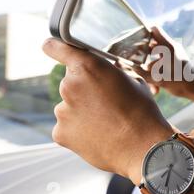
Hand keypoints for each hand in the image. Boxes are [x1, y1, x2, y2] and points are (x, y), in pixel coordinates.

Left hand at [42, 38, 173, 183]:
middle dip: (84, 90)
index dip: (54, 48)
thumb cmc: (142, 112)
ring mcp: (62, 110)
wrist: (143, 146)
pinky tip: (98, 135)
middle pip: (71, 83)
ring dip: (82, 111)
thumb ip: (111, 74)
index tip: (50, 48)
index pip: (56, 47)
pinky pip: (66, 127)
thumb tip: (107, 75)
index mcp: (88, 66)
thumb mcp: (132, 81)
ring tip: (106, 123)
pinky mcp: (60, 133)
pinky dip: (78, 130)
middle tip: (106, 103)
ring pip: (68, 107)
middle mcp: (70, 85)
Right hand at [133, 27, 193, 97]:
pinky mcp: (175, 64)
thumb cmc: (182, 83)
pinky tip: (156, 89)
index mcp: (168, 47)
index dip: (142, 33)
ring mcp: (174, 56)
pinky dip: (158, 74)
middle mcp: (171, 49)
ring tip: (149, 84)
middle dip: (142, 55)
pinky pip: (162, 65)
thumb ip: (142, 72)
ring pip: (156, 59)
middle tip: (133, 61)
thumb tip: (126, 66)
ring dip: (150, 70)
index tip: (132, 41)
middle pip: (152, 45)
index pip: (154, 30)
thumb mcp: (159, 79)